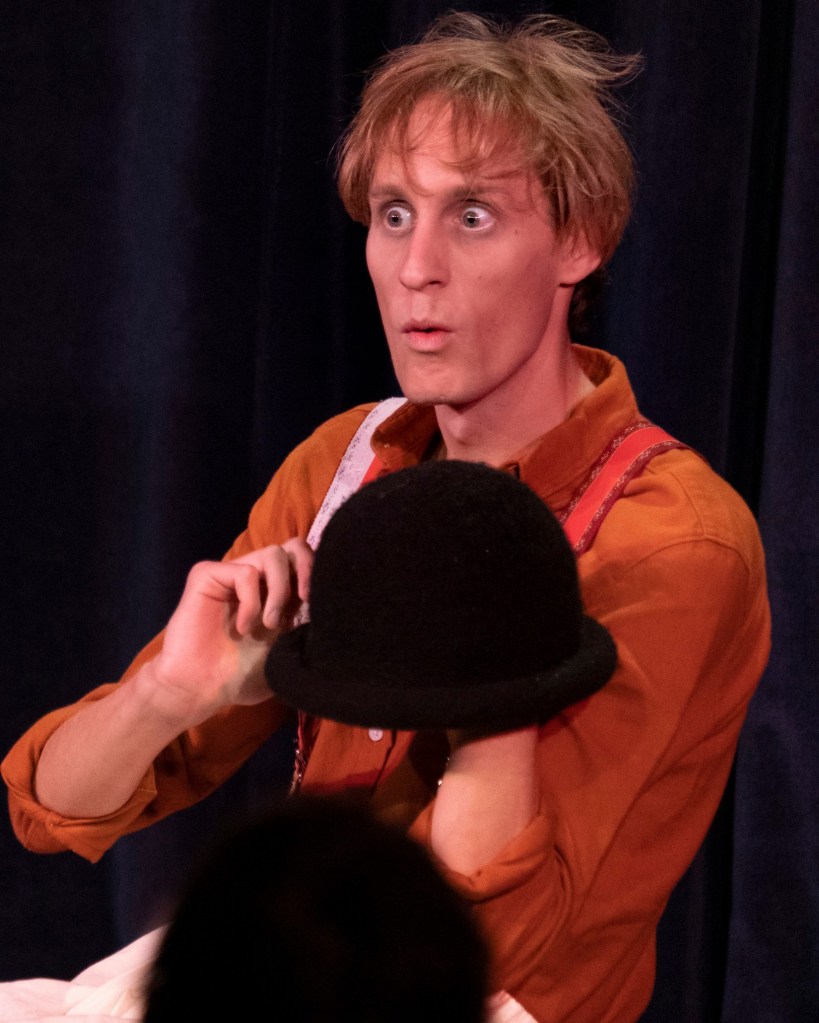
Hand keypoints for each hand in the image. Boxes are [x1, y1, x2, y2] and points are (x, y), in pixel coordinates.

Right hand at [147, 539, 313, 725]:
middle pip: (295, 546)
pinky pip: (245, 572)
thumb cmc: (240, 677)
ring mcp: (233, 574)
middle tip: (305, 600)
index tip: (323, 603)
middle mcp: (259, 579)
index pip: (308, 562)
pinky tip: (243, 627)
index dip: (320, 573)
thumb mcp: (286, 654)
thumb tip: (335, 608)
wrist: (200, 690)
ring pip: (273, 554)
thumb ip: (306, 629)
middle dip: (307, 569)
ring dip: (280, 590)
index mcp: (280, 594)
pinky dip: (251, 601)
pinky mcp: (208, 575)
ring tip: (269, 624)